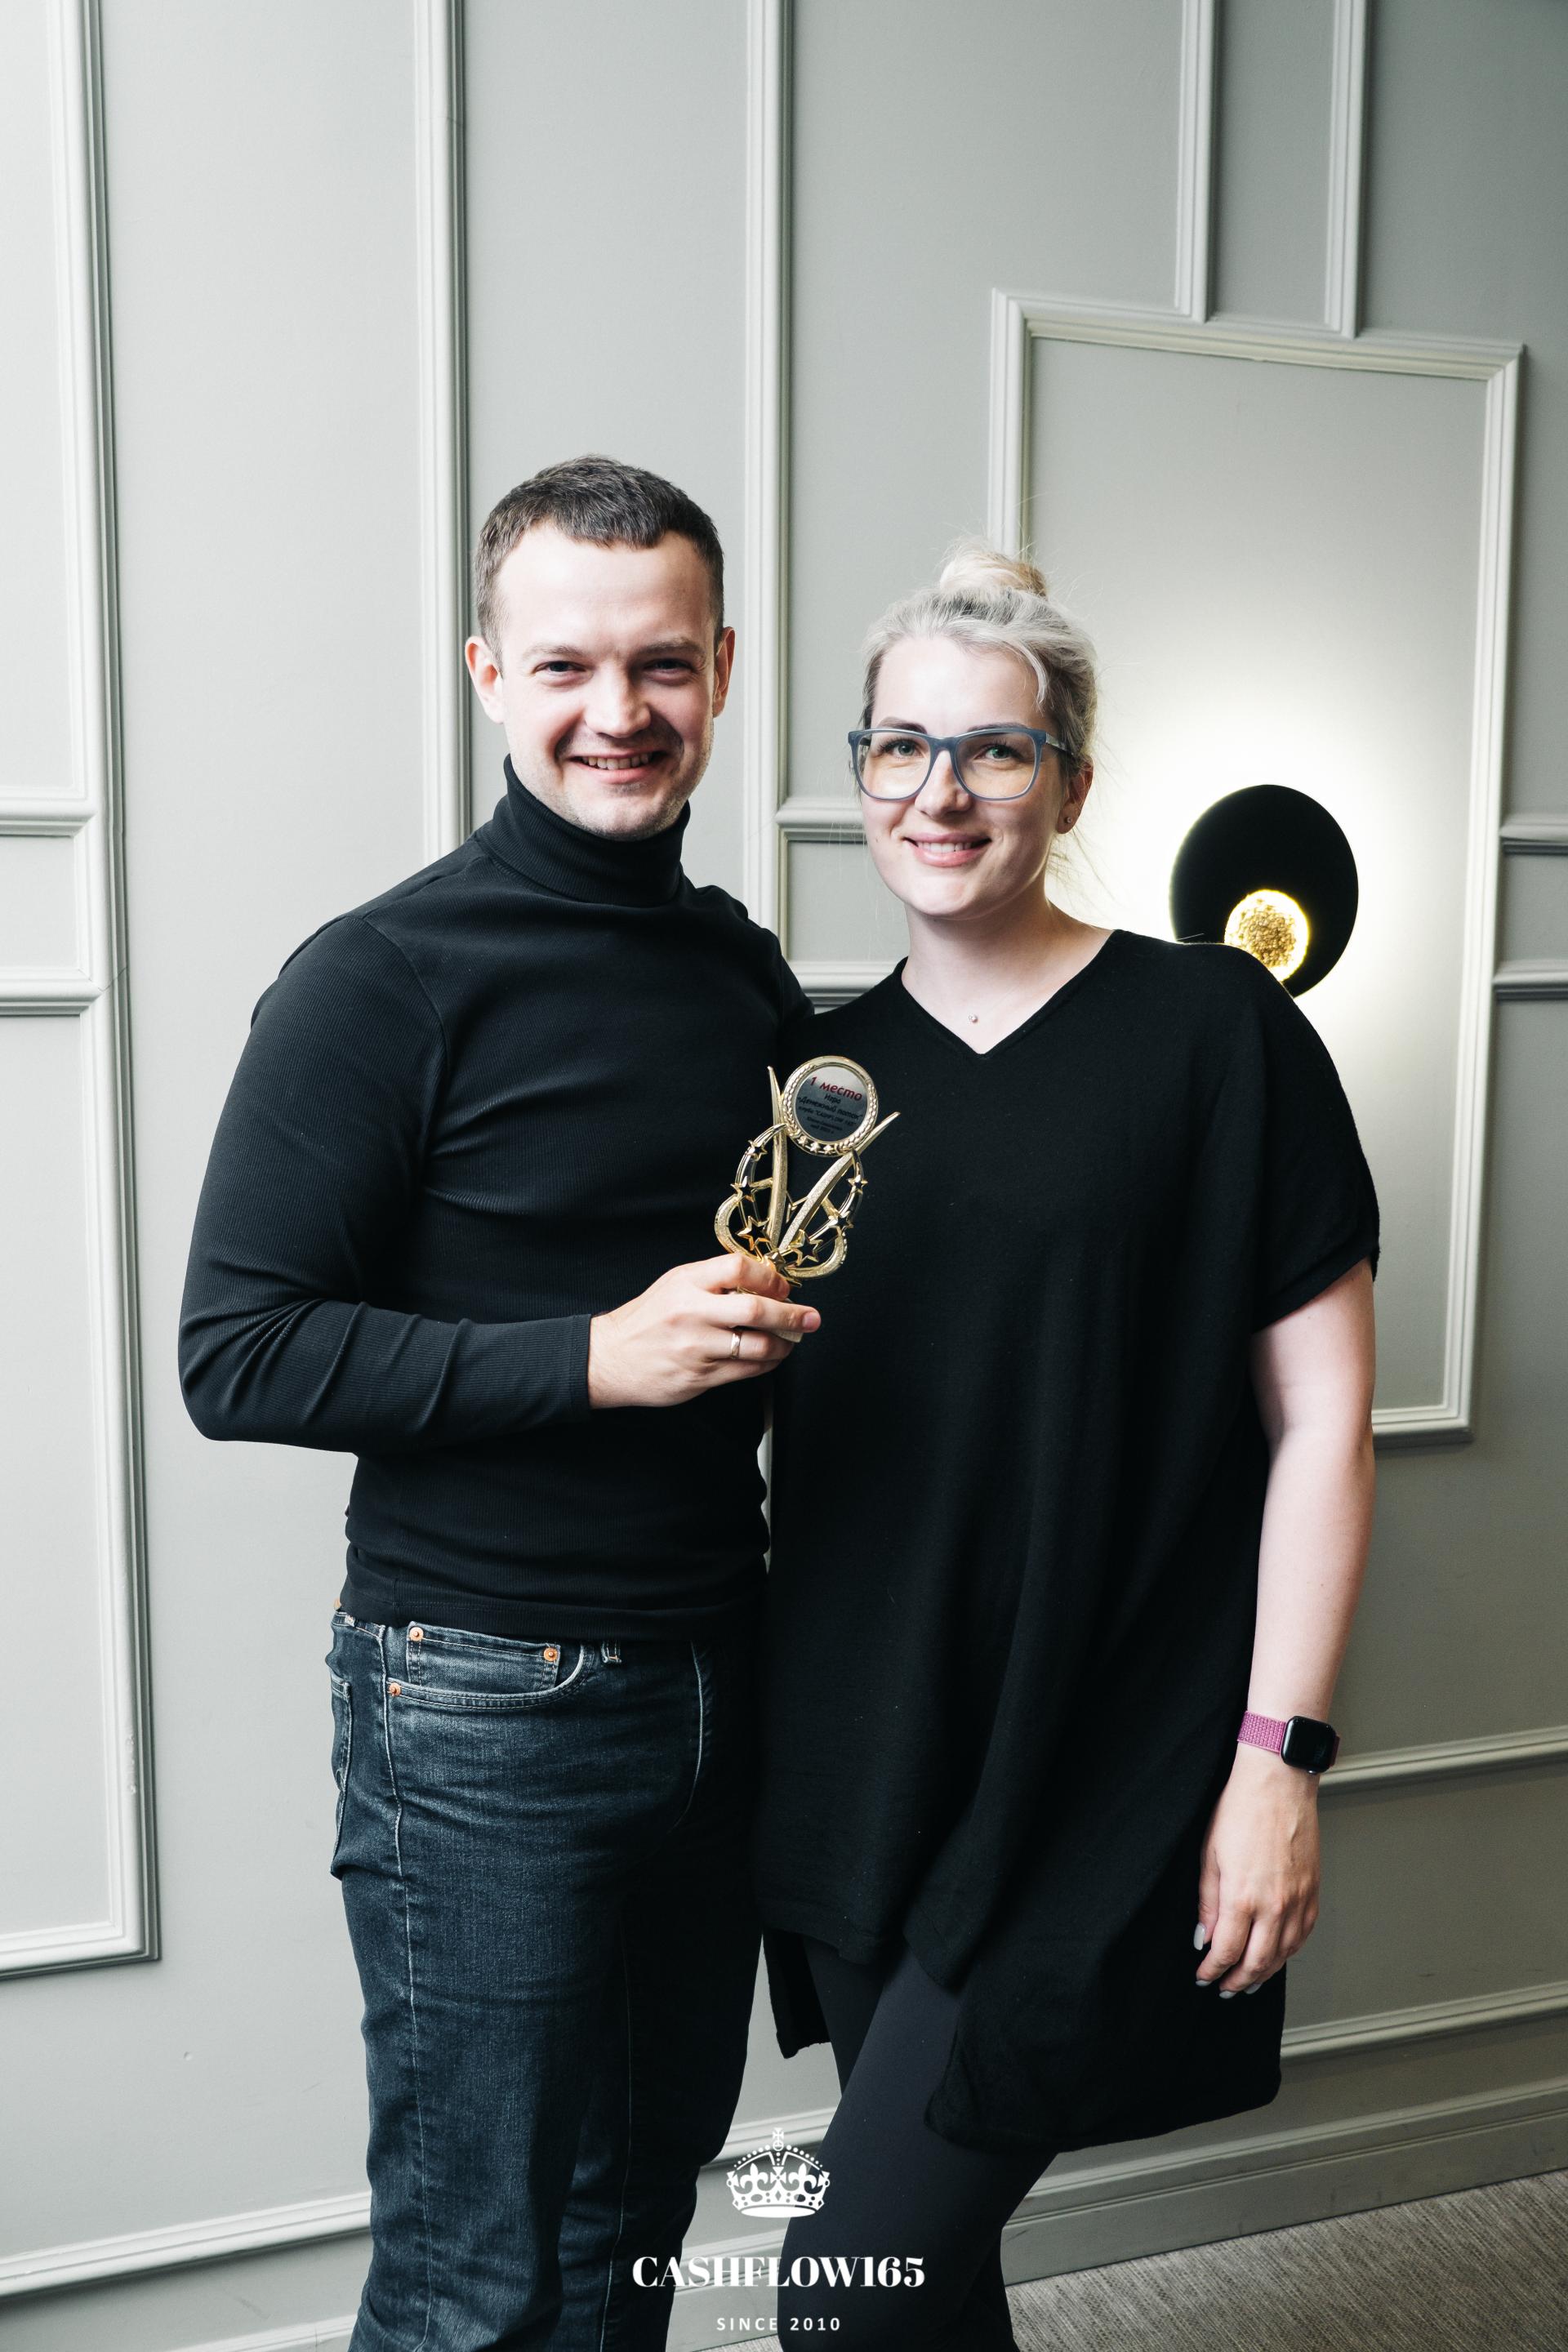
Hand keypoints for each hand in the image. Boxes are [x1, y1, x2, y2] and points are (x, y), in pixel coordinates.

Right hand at [587, 1252, 819, 1408]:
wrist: (611, 1358)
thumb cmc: (647, 1319)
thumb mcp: (675, 1284)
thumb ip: (714, 1279)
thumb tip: (765, 1283)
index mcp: (687, 1283)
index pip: (739, 1268)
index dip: (770, 1278)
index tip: (783, 1287)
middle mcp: (692, 1313)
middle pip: (756, 1310)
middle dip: (792, 1315)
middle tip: (810, 1317)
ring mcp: (696, 1348)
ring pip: (757, 1346)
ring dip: (784, 1344)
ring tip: (791, 1340)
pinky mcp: (699, 1377)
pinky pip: (746, 1371)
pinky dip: (766, 1364)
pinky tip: (770, 1358)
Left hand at [1193, 1742, 1320, 1994]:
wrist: (1278, 1783)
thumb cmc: (1241, 1810)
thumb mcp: (1209, 1855)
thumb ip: (1207, 1902)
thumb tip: (1204, 1937)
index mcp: (1242, 1897)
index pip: (1226, 1952)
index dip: (1212, 1971)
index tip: (1203, 1977)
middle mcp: (1274, 1906)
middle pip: (1257, 1963)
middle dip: (1237, 1981)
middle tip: (1224, 1989)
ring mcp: (1298, 1901)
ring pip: (1283, 1955)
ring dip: (1264, 1973)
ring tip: (1248, 1980)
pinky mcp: (1313, 1893)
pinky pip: (1302, 1936)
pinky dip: (1288, 1953)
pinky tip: (1276, 1955)